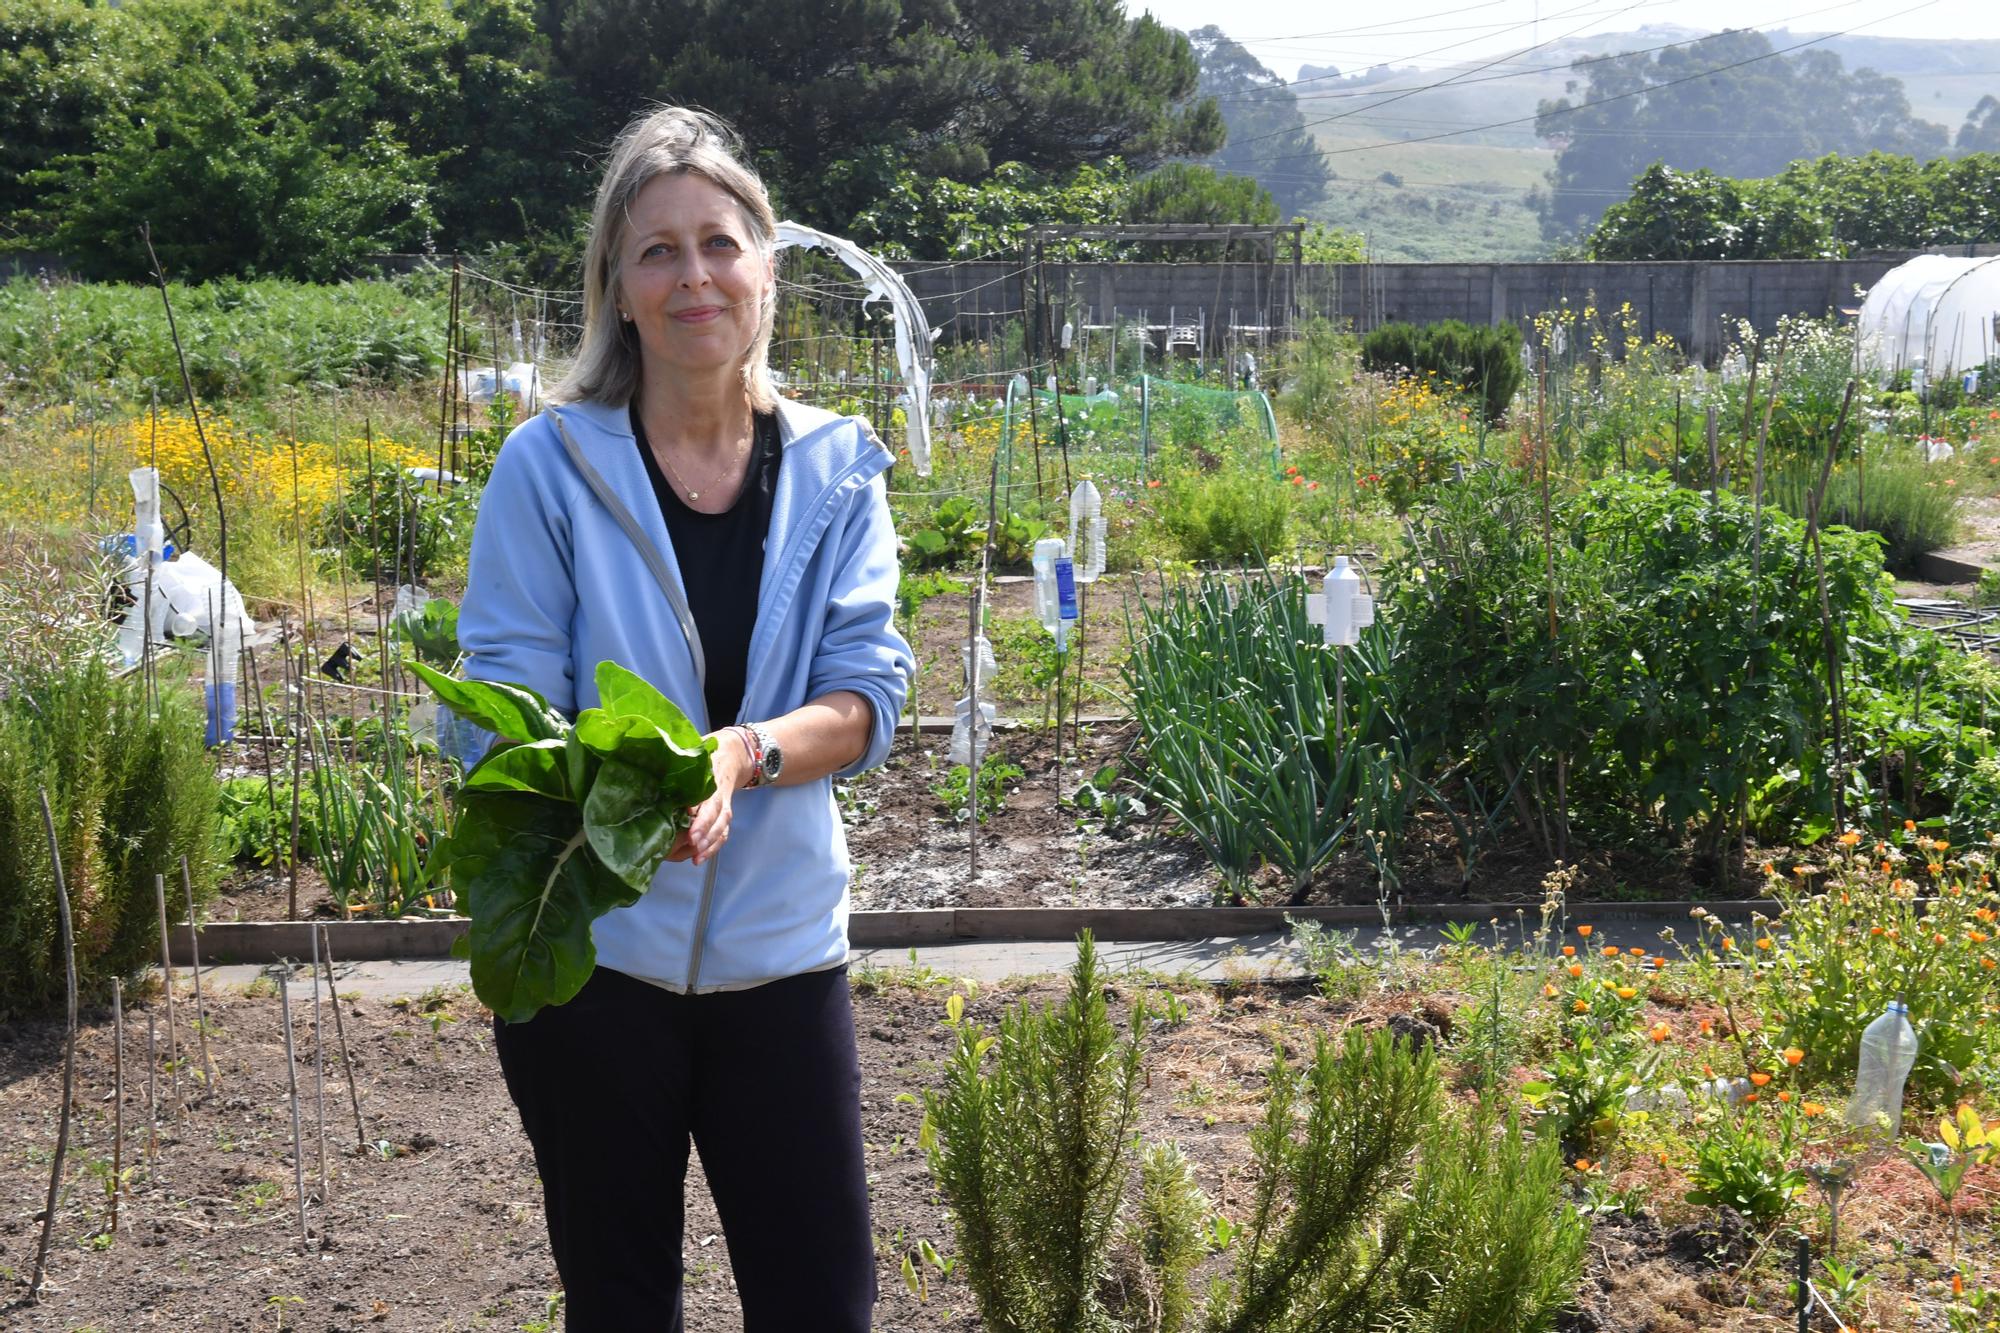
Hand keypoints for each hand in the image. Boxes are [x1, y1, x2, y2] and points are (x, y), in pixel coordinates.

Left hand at [665, 728, 752, 865]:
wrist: (731, 756)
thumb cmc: (705, 756)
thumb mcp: (693, 754)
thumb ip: (678, 762)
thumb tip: (651, 772)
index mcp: (710, 778)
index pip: (707, 796)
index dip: (700, 811)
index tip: (689, 820)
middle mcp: (719, 794)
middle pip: (717, 814)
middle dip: (705, 829)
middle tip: (692, 842)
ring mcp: (724, 807)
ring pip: (721, 827)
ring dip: (710, 843)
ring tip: (695, 856)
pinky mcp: (724, 817)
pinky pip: (722, 835)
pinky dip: (712, 849)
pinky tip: (698, 859)